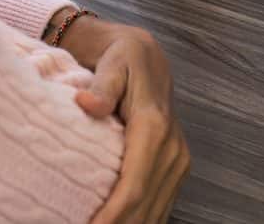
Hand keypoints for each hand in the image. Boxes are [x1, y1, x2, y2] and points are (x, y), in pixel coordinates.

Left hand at [58, 15, 189, 223]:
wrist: (148, 56)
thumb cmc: (124, 59)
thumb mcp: (112, 64)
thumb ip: (102, 86)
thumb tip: (86, 102)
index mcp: (154, 127)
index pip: (133, 185)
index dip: (113, 215)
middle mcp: (172, 148)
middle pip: (144, 207)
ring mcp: (177, 161)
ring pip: (155, 212)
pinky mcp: (176, 168)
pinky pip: (160, 206)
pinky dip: (140, 221)